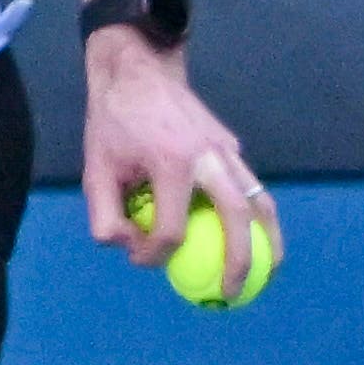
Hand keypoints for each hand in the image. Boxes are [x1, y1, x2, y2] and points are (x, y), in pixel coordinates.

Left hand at [77, 23, 279, 279]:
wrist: (138, 70)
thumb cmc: (113, 121)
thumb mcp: (94, 169)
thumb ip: (105, 216)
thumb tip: (128, 248)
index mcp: (172, 163)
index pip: (171, 229)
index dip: (154, 255)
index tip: (138, 258)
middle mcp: (208, 157)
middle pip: (236, 218)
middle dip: (239, 262)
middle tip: (231, 294)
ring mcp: (226, 150)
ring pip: (260, 201)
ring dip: (269, 240)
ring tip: (270, 272)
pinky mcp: (231, 146)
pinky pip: (252, 186)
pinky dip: (258, 215)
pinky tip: (255, 238)